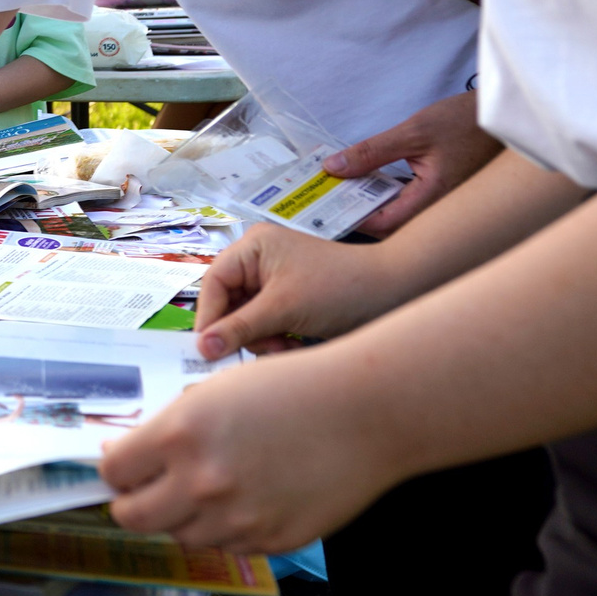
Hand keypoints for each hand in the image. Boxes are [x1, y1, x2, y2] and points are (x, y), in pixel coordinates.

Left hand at [101, 351, 407, 553]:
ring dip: (183, 516)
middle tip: (146, 489)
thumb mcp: (213, 392)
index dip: (115, 468)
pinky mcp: (270, 541)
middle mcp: (202, 483)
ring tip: (211, 484)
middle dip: (133, 502)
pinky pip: (227, 545)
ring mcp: (237, 519)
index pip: (114, 473)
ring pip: (181, 534)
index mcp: (179, 436)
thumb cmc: (292, 389)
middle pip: (134, 517)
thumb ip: (166, 429)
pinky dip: (226, 527)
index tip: (123, 465)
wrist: (368, 412)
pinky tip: (249, 495)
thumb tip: (124, 459)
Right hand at [191, 224, 415, 357]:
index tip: (207, 348)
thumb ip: (238, 329)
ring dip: (260, 338)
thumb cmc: (340, 288)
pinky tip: (291, 345)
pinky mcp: (287, 298)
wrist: (394, 292)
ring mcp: (273, 279)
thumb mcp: (283, 309)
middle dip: (243, 330)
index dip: (209, 317)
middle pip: (227, 303)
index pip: (213, 284)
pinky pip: (263, 323)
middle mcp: (258, 259)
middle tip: (263, 347)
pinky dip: (273, 338)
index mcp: (253, 247)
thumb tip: (202, 347)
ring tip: (284, 346)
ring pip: (244, 318)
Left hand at [326, 91, 502, 237]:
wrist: (500, 113)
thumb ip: (372, 152)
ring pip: (398, 215)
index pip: (385, 224)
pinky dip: (385, 193)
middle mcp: (439, 208)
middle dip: (357, 212)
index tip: (327, 204)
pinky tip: (368, 179)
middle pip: (390, 225)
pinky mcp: (441, 194)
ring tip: (341, 185)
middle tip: (329, 194)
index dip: (353, 217)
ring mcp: (441, 203)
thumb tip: (334, 167)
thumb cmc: (465, 122)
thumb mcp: (413, 132)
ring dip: (369, 202)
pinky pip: (408, 202)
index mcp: (434, 198)